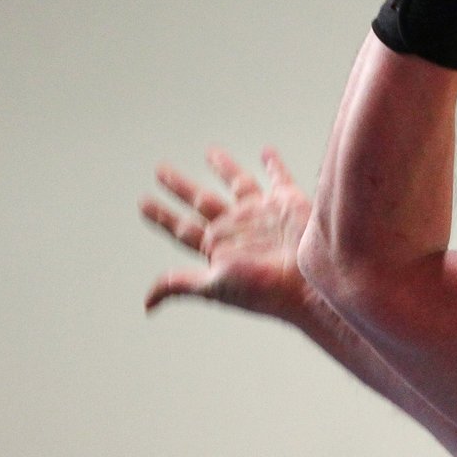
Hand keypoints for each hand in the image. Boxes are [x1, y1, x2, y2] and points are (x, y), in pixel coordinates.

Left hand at [139, 147, 313, 322]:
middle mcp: (239, 228)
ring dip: (224, 168)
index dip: (162, 216)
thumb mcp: (213, 286)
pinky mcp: (288, 202)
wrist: (312, 283)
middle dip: (181, 187)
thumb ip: (179, 284)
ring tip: (211, 152)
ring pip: (238, 184)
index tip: (144, 204)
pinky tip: (265, 152)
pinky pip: (278, 178)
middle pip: (202, 202)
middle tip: (162, 170)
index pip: (183, 228)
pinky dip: (273, 164)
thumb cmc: (265, 289)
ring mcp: (263, 214)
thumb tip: (147, 303)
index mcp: (219, 247)